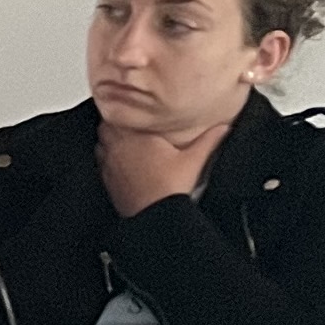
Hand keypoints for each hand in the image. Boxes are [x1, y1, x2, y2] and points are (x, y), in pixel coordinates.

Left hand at [97, 120, 229, 216]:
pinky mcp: (106, 180)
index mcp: (136, 136)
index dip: (124, 111)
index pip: (119, 114)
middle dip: (115, 125)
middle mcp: (118, 148)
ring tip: (122, 140)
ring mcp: (109, 164)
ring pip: (100, 143)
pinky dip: (106, 159)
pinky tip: (118, 162)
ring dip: (108, 140)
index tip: (131, 110)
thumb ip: (209, 140)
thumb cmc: (170, 187)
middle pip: (106, 127)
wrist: (154, 215)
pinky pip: (100, 162)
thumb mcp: (194, 160)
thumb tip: (223, 128)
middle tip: (128, 124)